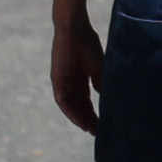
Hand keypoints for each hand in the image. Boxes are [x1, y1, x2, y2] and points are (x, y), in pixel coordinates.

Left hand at [50, 5, 103, 136]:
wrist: (73, 29)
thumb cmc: (87, 43)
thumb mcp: (99, 65)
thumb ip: (100, 81)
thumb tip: (105, 96)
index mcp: (80, 78)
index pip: (87, 100)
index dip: (94, 113)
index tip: (104, 123)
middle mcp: (70, 83)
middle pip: (79, 106)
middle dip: (88, 119)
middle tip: (98, 131)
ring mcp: (62, 82)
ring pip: (71, 106)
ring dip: (80, 118)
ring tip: (91, 129)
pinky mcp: (56, 80)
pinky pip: (62, 101)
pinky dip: (71, 112)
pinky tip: (80, 120)